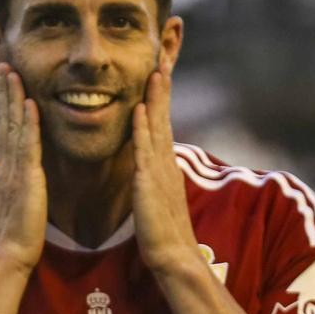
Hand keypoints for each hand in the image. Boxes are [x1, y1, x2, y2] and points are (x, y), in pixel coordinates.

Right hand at [0, 64, 46, 274]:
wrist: (9, 256)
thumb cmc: (16, 236)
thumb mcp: (16, 202)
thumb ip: (18, 185)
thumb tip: (20, 176)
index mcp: (4, 169)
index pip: (2, 128)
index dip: (2, 103)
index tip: (3, 80)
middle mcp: (5, 165)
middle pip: (2, 120)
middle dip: (2, 91)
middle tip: (2, 63)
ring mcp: (13, 170)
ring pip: (11, 126)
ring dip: (11, 97)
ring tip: (11, 71)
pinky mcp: (25, 179)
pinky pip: (27, 145)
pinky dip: (27, 123)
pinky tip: (29, 103)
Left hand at [131, 58, 199, 275]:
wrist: (173, 257)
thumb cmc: (161, 232)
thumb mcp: (155, 197)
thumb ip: (153, 179)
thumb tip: (147, 167)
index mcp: (164, 165)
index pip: (162, 123)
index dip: (161, 97)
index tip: (158, 71)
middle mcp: (166, 162)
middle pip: (164, 116)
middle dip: (162, 87)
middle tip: (161, 56)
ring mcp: (160, 171)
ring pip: (158, 127)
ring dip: (157, 98)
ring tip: (155, 70)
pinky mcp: (151, 183)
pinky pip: (146, 151)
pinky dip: (144, 128)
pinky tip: (141, 109)